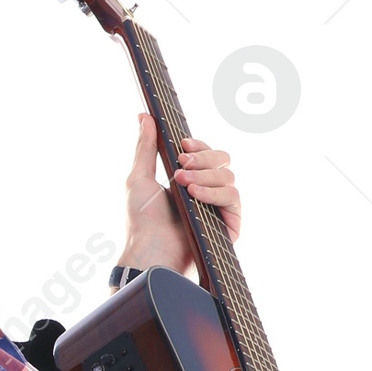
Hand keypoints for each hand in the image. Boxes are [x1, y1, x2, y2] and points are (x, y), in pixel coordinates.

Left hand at [119, 113, 241, 274]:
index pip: (207, 153)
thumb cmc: (141, 223)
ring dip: (204, 175)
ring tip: (182, 184)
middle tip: (180, 166)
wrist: (149, 254)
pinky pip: (233, 197)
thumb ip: (145, 147)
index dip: (199, 145)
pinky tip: (195, 195)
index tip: (183, 145)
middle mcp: (207, 192)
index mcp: (189, 180)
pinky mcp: (229, 225)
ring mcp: (218, 208)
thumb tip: (144, 116)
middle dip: (203, 158)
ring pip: (228, 176)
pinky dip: (214, 193)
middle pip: (222, 159)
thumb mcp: (138, 178)